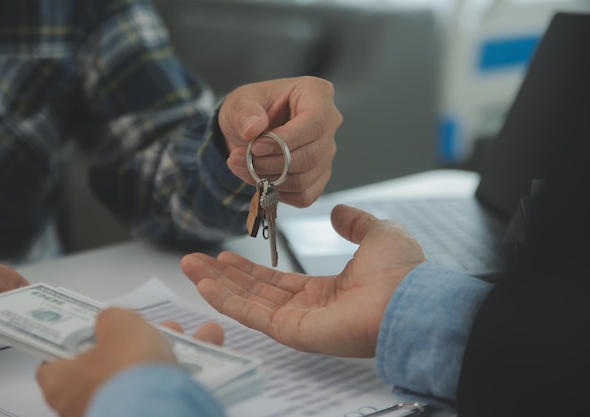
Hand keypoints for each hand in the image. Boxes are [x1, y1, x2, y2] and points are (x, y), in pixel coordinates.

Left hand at [36, 307, 223, 416]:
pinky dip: (181, 374)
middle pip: (108, 366)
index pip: (55, 361)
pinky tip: (206, 355)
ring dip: (168, 353)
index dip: (77, 340)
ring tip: (196, 336)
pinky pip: (160, 392)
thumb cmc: (129, 367)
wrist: (161, 411)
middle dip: (138, 342)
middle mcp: (81, 405)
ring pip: (141, 378)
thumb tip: (111, 321)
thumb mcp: (119, 322)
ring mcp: (113, 414)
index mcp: (61, 383)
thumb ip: (111, 317)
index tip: (96, 327)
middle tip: (159, 326)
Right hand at [181, 204, 424, 357]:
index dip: (251, 268)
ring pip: (248, 302)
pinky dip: (225, 300)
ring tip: (190, 267)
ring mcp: (298, 323)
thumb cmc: (402, 273)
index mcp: (327, 291)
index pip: (279, 281)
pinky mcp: (293, 332)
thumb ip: (356, 223)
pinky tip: (204, 284)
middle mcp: (308, 309)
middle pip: (256, 292)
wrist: (411, 299)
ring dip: (217, 285)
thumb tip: (338, 212)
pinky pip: (252, 315)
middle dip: (224, 276)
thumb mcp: (378, 234)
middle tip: (195, 260)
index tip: (227, 255)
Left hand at [220, 76, 341, 207]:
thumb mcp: (240, 102)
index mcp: (317, 95)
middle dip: (271, 163)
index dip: (285, 140)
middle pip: (311, 155)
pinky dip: (277, 192)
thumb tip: (254, 128)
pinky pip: (304, 195)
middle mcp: (329, 123)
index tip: (256, 147)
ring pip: (305, 178)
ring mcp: (326, 152)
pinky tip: (258, 179)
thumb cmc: (250, 110)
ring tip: (242, 167)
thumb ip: (244, 112)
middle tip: (241, 159)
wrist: (248, 131)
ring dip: (269, 179)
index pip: (314, 122)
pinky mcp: (319, 176)